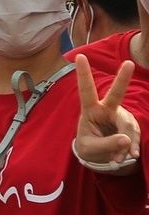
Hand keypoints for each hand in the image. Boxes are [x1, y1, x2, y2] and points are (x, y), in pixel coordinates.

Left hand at [75, 55, 139, 170]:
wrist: (99, 154)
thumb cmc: (89, 145)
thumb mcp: (90, 148)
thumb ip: (106, 144)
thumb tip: (126, 140)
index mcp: (90, 109)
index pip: (86, 90)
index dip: (83, 74)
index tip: (79, 56)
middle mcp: (107, 109)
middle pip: (116, 94)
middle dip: (123, 79)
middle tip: (129, 63)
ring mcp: (121, 116)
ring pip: (128, 126)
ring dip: (125, 144)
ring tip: (119, 158)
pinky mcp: (131, 126)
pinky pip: (134, 136)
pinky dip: (130, 148)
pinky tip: (128, 156)